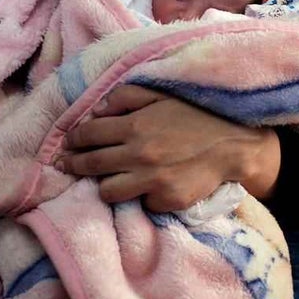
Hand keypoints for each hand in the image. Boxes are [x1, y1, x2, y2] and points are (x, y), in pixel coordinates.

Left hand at [55, 85, 280, 212]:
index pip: (88, 135)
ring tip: (105, 178)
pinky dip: (141, 195)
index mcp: (135, 126)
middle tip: (64, 165)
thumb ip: (126, 97)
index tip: (67, 143)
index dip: (73, 140)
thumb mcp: (161, 95)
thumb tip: (96, 109)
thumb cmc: (196, 115)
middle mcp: (139, 156)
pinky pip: (140, 203)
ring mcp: (152, 182)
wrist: (234, 144)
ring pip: (107, 191)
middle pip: (91, 165)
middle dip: (73, 164)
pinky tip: (146, 186)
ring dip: (104, 184)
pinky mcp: (167, 201)